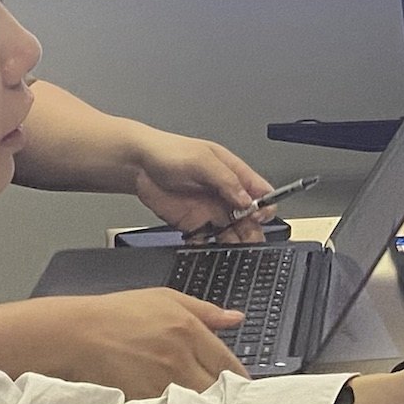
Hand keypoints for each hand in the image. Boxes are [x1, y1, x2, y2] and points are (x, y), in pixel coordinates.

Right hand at [21, 288, 249, 396]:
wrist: (77, 334)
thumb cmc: (120, 313)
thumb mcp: (166, 299)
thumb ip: (206, 310)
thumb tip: (237, 318)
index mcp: (188, 330)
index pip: (228, 363)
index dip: (240, 378)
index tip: (244, 388)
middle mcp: (179, 358)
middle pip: (217, 389)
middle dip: (224, 396)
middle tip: (226, 401)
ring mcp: (161, 382)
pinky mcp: (143, 401)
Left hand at [130, 129, 272, 240]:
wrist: (137, 164)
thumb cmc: (168, 152)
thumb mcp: (201, 160)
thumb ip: (225, 179)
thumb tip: (247, 200)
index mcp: (234, 174)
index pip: (262, 193)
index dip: (266, 206)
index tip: (258, 216)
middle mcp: (226, 195)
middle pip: (251, 218)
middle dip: (254, 230)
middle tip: (249, 238)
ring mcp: (211, 211)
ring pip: (234, 233)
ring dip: (237, 243)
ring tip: (235, 249)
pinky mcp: (195, 225)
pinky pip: (210, 241)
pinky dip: (214, 249)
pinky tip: (213, 251)